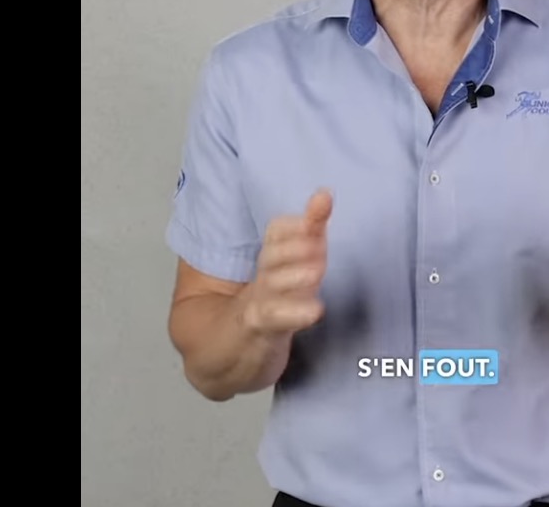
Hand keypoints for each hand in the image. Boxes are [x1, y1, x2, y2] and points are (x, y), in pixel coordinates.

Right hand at [242, 189, 332, 336]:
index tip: (322, 202)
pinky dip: (293, 313)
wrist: (223, 353)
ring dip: (294, 276)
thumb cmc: (267, 308)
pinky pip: (272, 319)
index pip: (277, 231)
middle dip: (295, 246)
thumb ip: (309, 238)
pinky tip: (315, 311)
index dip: (298, 221)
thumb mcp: (291, 273)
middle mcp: (263, 278)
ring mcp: (256, 304)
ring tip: (316, 272)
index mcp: (272, 261)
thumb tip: (325, 194)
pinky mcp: (255, 332)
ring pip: (271, 285)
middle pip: (273, 255)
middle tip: (317, 241)